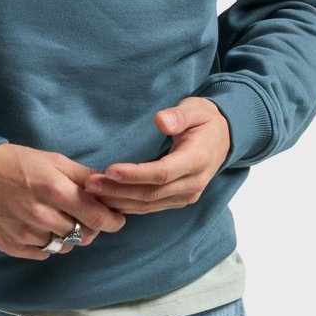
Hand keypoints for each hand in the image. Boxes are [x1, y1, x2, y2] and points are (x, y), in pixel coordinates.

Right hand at [0, 143, 125, 260]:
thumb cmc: (14, 162)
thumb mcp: (52, 159)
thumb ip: (81, 176)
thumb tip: (108, 187)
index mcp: (55, 190)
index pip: (97, 217)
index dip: (111, 221)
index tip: (116, 220)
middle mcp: (42, 215)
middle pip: (83, 235)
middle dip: (89, 227)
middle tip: (84, 216)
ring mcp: (26, 234)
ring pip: (63, 246)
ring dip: (67, 235)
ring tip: (57, 218)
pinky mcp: (12, 246)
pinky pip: (42, 253)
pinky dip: (46, 243)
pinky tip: (38, 225)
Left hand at [84, 97, 230, 213]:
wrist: (224, 137)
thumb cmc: (206, 119)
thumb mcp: (196, 108)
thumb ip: (179, 115)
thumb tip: (160, 120)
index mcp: (197, 160)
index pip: (162, 173)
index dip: (135, 175)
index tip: (110, 170)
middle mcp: (193, 184)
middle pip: (151, 193)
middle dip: (118, 191)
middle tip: (90, 184)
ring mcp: (186, 195)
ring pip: (149, 204)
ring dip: (119, 201)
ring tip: (92, 193)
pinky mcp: (178, 199)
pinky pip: (151, 206)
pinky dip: (128, 205)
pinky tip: (108, 200)